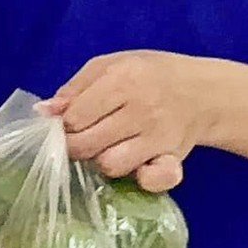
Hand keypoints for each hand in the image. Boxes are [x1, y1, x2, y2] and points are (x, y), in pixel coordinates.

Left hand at [43, 50, 226, 192]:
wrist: (203, 91)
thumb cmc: (147, 75)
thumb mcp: (109, 66)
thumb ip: (74, 88)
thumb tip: (43, 112)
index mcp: (122, 79)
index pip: (74, 117)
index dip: (63, 124)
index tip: (68, 123)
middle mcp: (141, 109)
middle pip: (86, 144)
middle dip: (75, 145)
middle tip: (82, 138)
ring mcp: (159, 136)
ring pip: (111, 165)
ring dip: (102, 161)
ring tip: (108, 147)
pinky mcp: (174, 159)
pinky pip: (152, 180)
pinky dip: (141, 179)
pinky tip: (137, 166)